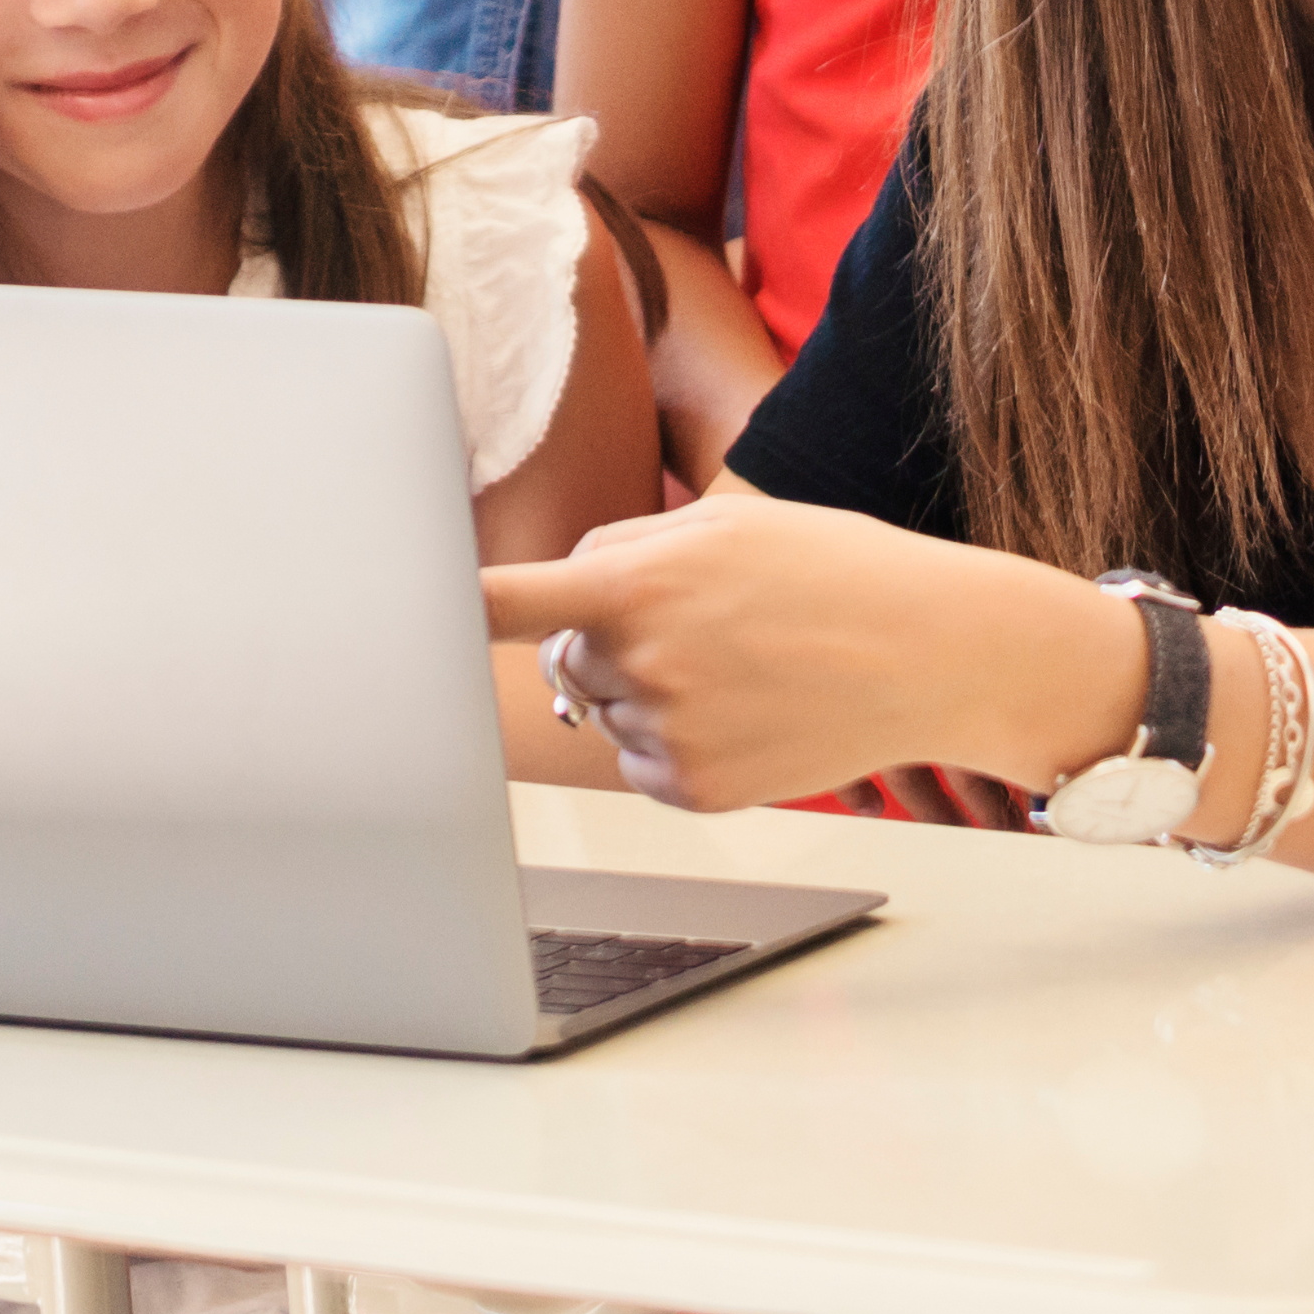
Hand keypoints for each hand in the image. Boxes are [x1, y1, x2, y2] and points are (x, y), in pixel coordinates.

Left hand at [481, 499, 1114, 813]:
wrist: (932, 651)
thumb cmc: (830, 570)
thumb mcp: (725, 523)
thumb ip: (621, 550)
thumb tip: (545, 605)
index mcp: (638, 582)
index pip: (505, 603)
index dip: (439, 610)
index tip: (382, 618)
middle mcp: (641, 663)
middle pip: (562, 653)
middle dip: (604, 635)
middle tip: (699, 616)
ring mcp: (667, 733)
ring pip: (603, 708)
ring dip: (645, 687)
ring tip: (741, 664)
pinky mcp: (694, 790)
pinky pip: (639, 762)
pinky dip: (672, 740)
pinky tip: (743, 711)